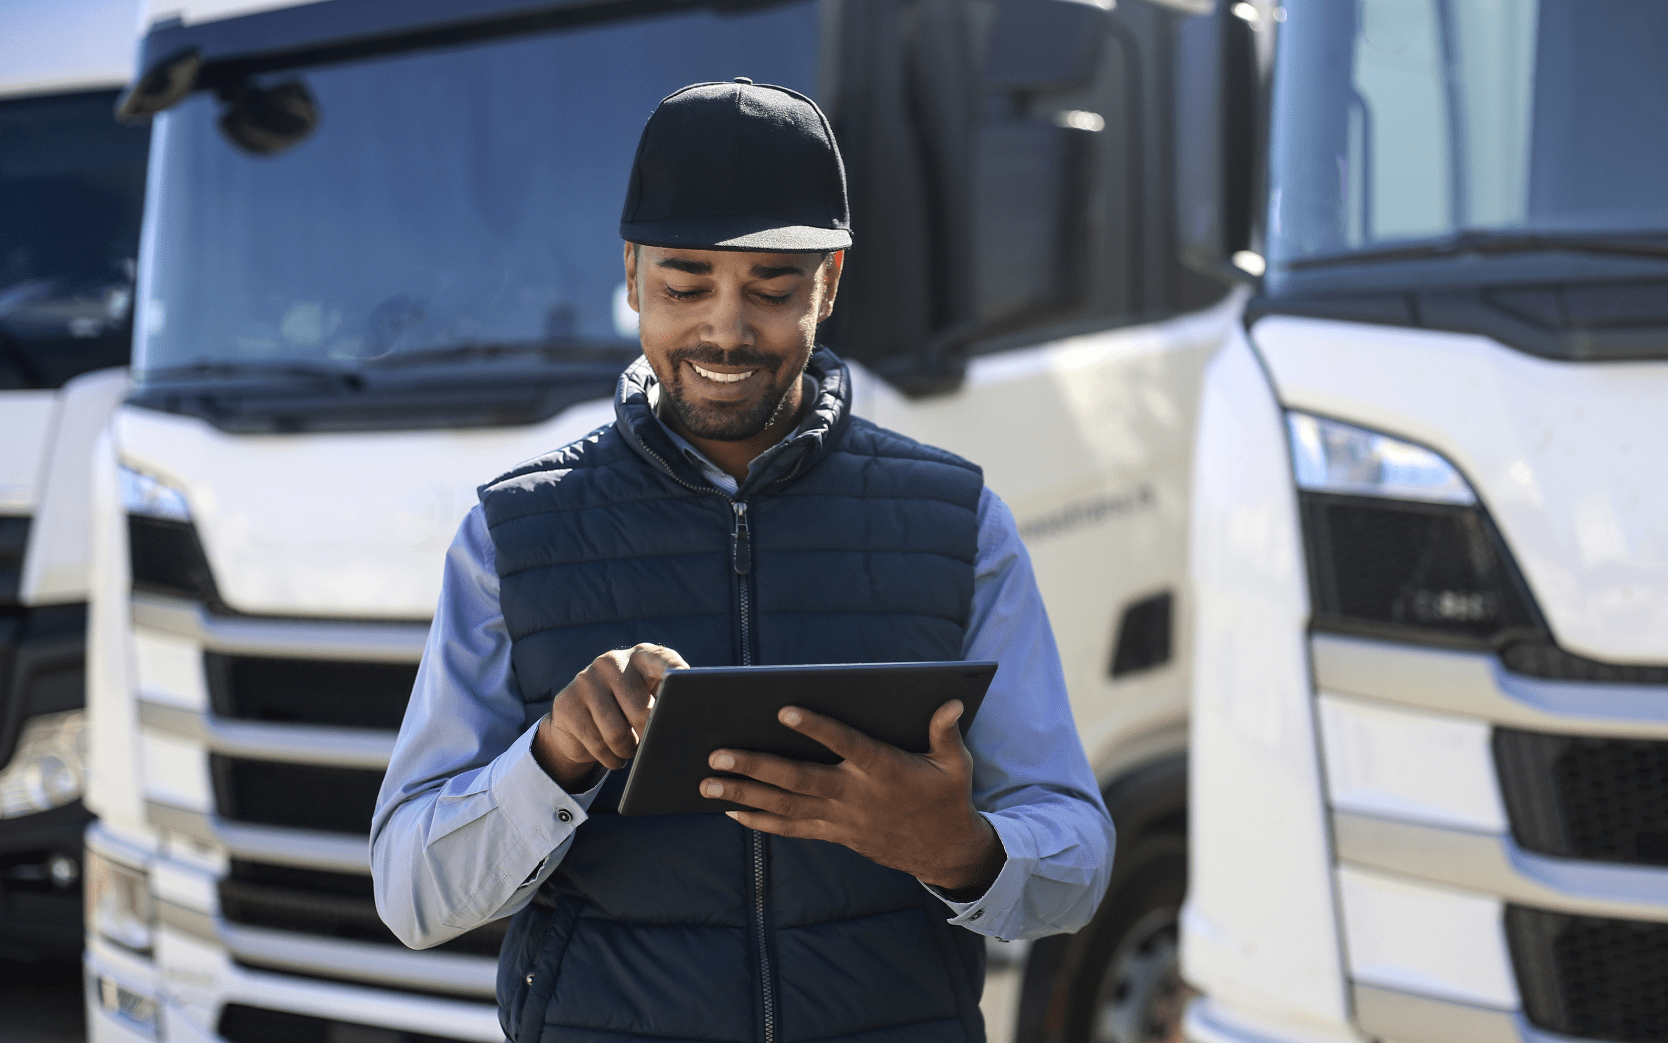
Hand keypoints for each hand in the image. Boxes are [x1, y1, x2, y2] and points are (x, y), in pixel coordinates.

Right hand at [533, 643, 688, 790]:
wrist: (577, 721)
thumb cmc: (627, 710)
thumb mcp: (648, 698)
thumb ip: (667, 702)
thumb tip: (688, 725)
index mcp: (641, 656)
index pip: (663, 660)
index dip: (676, 672)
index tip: (686, 682)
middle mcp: (612, 661)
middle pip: (640, 710)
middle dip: (650, 735)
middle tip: (652, 744)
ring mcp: (586, 679)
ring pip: (616, 732)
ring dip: (629, 750)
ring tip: (632, 750)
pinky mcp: (567, 702)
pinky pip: (596, 743)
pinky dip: (610, 758)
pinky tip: (614, 756)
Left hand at [701, 700, 1004, 891]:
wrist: (943, 852)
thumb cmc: (947, 797)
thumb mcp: (955, 764)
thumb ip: (945, 732)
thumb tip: (951, 702)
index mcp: (884, 770)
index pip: (845, 744)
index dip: (817, 728)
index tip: (784, 710)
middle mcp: (855, 795)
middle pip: (799, 779)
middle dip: (756, 766)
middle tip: (717, 753)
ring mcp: (841, 818)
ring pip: (786, 805)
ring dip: (745, 793)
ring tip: (707, 782)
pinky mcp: (834, 834)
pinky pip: (791, 828)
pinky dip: (760, 820)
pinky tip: (731, 809)